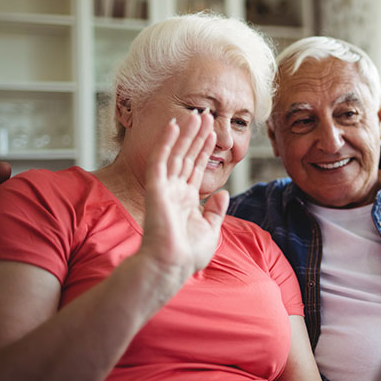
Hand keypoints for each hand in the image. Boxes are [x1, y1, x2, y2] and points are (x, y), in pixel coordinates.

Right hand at [137, 111, 228, 284]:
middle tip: (206, 115)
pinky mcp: (156, 188)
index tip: (212, 132)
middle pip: (187, 156)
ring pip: (176, 153)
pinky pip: (161, 160)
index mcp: (187, 200)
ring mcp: (165, 188)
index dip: (204, 149)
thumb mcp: (210, 230)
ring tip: (197, 115)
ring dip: (186, 134)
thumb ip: (216, 210)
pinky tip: (174, 126)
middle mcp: (175, 190)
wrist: (171, 265)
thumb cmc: (188, 255)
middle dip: (197, 136)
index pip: (197, 167)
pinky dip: (167, 142)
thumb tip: (224, 193)